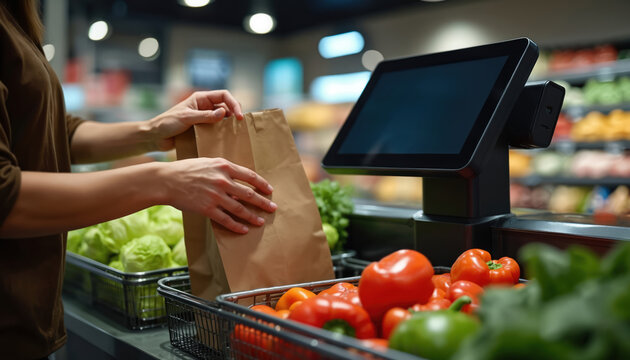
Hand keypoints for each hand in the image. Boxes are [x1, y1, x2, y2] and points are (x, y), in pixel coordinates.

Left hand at [149, 90, 243, 151]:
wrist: (155, 137)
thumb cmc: (166, 123)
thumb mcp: (187, 118)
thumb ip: (205, 116)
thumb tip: (224, 113)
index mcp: (201, 98)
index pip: (223, 95)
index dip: (234, 103)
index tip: (239, 116)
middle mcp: (204, 106)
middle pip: (226, 106)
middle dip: (234, 113)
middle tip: (240, 125)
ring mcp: (204, 118)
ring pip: (222, 119)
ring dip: (229, 124)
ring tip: (234, 133)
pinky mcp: (202, 129)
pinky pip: (216, 129)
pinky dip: (222, 133)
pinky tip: (224, 139)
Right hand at [161, 157, 276, 233]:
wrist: (166, 180)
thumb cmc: (186, 169)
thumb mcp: (207, 162)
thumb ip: (223, 169)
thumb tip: (238, 178)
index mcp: (223, 166)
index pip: (250, 176)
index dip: (262, 184)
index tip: (269, 190)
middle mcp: (222, 181)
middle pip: (249, 194)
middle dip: (263, 202)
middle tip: (273, 208)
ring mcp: (215, 196)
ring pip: (240, 208)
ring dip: (252, 216)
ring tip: (261, 221)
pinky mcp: (207, 208)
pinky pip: (226, 220)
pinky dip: (237, 226)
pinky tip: (244, 229)